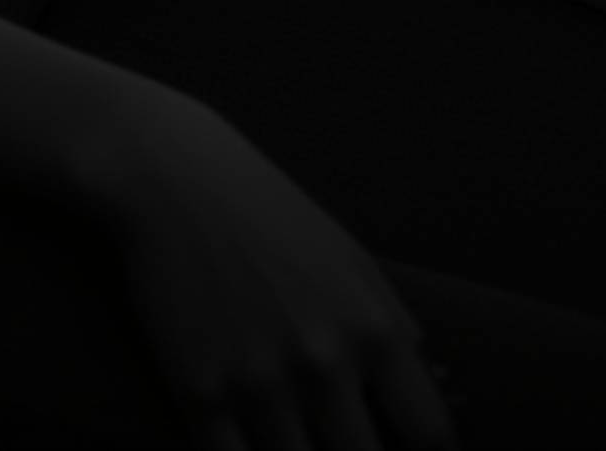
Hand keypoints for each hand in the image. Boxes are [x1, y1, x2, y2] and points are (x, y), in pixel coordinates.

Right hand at [99, 91, 457, 450]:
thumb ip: (391, 325)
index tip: (407, 447)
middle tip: (341, 438)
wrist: (176, 181)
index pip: (430, 434)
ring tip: (296, 435)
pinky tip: (250, 441)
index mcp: (371, 329)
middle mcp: (322, 365)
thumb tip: (422, 381)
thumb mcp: (349, 258)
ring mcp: (259, 387)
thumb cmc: (269, 213)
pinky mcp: (200, 398)